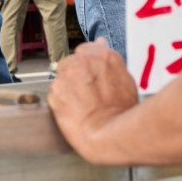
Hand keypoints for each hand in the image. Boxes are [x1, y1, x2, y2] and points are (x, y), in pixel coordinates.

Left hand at [49, 40, 138, 155]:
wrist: (106, 134)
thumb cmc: (121, 112)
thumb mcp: (126, 81)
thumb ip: (111, 63)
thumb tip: (102, 47)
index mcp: (105, 57)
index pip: (89, 48)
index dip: (89, 63)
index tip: (90, 72)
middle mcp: (85, 61)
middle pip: (73, 59)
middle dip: (77, 72)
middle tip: (86, 91)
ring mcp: (68, 75)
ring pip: (62, 74)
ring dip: (68, 84)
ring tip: (80, 102)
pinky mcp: (55, 91)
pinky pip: (56, 90)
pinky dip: (61, 98)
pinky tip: (73, 109)